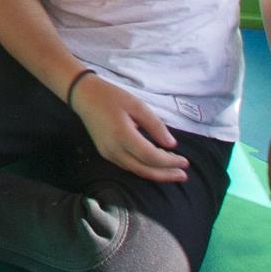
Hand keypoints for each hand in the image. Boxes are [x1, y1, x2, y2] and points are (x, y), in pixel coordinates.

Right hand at [66, 73, 189, 184]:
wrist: (85, 97)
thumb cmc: (112, 97)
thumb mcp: (137, 105)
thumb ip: (155, 126)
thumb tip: (172, 145)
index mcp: (123, 136)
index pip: (151, 157)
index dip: (170, 162)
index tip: (185, 161)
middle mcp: (114, 150)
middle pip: (144, 170)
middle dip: (166, 175)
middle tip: (184, 175)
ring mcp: (108, 154)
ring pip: (136, 171)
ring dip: (156, 174)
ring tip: (174, 172)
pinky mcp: (106, 154)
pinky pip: (129, 166)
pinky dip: (145, 168)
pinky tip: (156, 165)